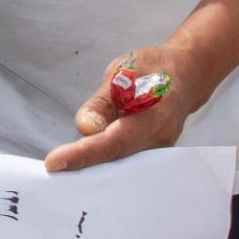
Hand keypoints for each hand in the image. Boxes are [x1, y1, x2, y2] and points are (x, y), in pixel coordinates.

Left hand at [43, 45, 202, 172]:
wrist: (185, 76)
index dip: (83, 154)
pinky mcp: (151, 157)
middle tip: (53, 168)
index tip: (54, 163)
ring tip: (63, 164)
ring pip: (118, 165)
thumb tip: (85, 128)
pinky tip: (81, 163)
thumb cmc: (152, 70)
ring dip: (91, 166)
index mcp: (154, 117)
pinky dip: (102, 164)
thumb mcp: (122, 73)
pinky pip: (123, 164)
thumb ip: (101, 103)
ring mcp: (158, 153)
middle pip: (115, 161)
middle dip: (83, 167)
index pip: (113, 141)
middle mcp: (159, 141)